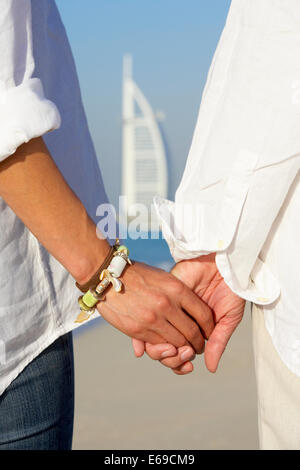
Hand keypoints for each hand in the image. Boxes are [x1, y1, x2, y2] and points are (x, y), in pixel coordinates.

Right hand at [98, 261, 213, 352]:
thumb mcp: (162, 278)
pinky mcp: (139, 330)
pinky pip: (159, 345)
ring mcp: (153, 319)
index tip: (209, 331)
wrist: (108, 278)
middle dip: (199, 343)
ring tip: (186, 350)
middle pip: (192, 333)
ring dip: (184, 350)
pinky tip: (168, 347)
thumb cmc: (137, 275)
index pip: (203, 314)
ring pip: (177, 343)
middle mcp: (167, 304)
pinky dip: (166, 349)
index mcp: (177, 289)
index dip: (209, 326)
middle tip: (200, 347)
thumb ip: (178, 294)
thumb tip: (194, 311)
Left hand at [132, 254, 245, 372]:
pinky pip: (148, 316)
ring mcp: (169, 307)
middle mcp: (178, 319)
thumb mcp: (228, 319)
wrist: (227, 263)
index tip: (187, 367)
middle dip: (171, 358)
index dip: (180, 362)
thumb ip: (218, 342)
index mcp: (193, 327)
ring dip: (159, 348)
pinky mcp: (163, 294)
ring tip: (173, 350)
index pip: (181, 351)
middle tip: (182, 356)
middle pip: (165, 346)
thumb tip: (210, 369)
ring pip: (154, 334)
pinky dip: (143, 333)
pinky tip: (147, 344)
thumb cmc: (232, 289)